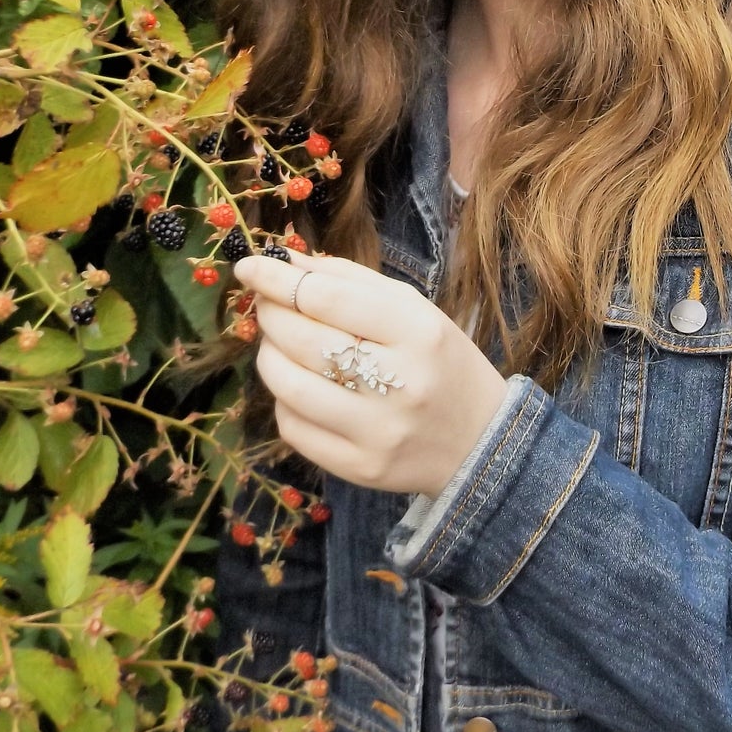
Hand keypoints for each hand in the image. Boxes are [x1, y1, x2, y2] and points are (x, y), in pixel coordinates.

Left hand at [231, 250, 510, 499]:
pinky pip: (294, 429)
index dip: (278, 279)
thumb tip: (288, 262)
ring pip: (289, 387)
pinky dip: (284, 401)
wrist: (481, 441)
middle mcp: (400, 383)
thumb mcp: (416, 310)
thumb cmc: (442, 363)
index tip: (249, 266)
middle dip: (271, 314)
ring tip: (279, 345)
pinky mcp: (361, 469)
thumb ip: (353, 281)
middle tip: (267, 305)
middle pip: (303, 340)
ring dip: (269, 357)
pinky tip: (301, 389)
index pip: (328, 298)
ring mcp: (378, 432)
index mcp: (419, 332)